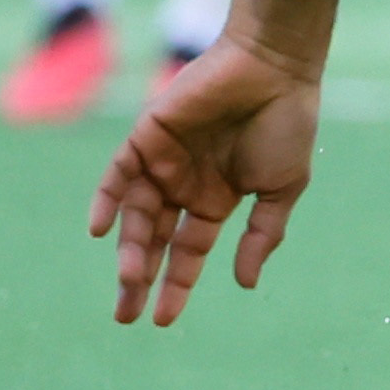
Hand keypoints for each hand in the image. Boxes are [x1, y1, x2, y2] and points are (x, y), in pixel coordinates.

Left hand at [91, 35, 323, 324]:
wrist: (275, 69)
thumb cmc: (287, 125)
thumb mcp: (283, 189)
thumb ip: (262, 234)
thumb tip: (243, 284)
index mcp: (216, 199)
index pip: (188, 250)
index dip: (176, 284)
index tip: (162, 320)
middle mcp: (184, 185)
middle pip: (152, 241)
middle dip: (140, 279)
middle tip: (127, 316)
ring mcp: (162, 162)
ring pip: (135, 215)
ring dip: (130, 248)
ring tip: (130, 278)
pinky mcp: (146, 138)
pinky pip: (117, 175)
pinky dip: (106, 201)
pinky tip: (102, 231)